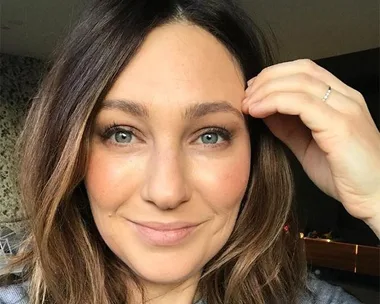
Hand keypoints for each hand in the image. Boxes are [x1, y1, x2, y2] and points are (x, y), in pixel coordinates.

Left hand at [242, 59, 379, 237]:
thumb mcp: (307, 145)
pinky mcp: (341, 126)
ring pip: (300, 82)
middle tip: (246, 95)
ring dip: (266, 90)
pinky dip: (274, 102)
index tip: (252, 89)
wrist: (375, 198)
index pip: (304, 70)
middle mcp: (346, 98)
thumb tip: (263, 111)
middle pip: (301, 70)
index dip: (274, 75)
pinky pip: (302, 103)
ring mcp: (345, 109)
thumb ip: (287, 126)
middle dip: (267, 78)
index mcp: (340, 99)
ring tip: (248, 103)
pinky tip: (257, 111)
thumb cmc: (344, 174)